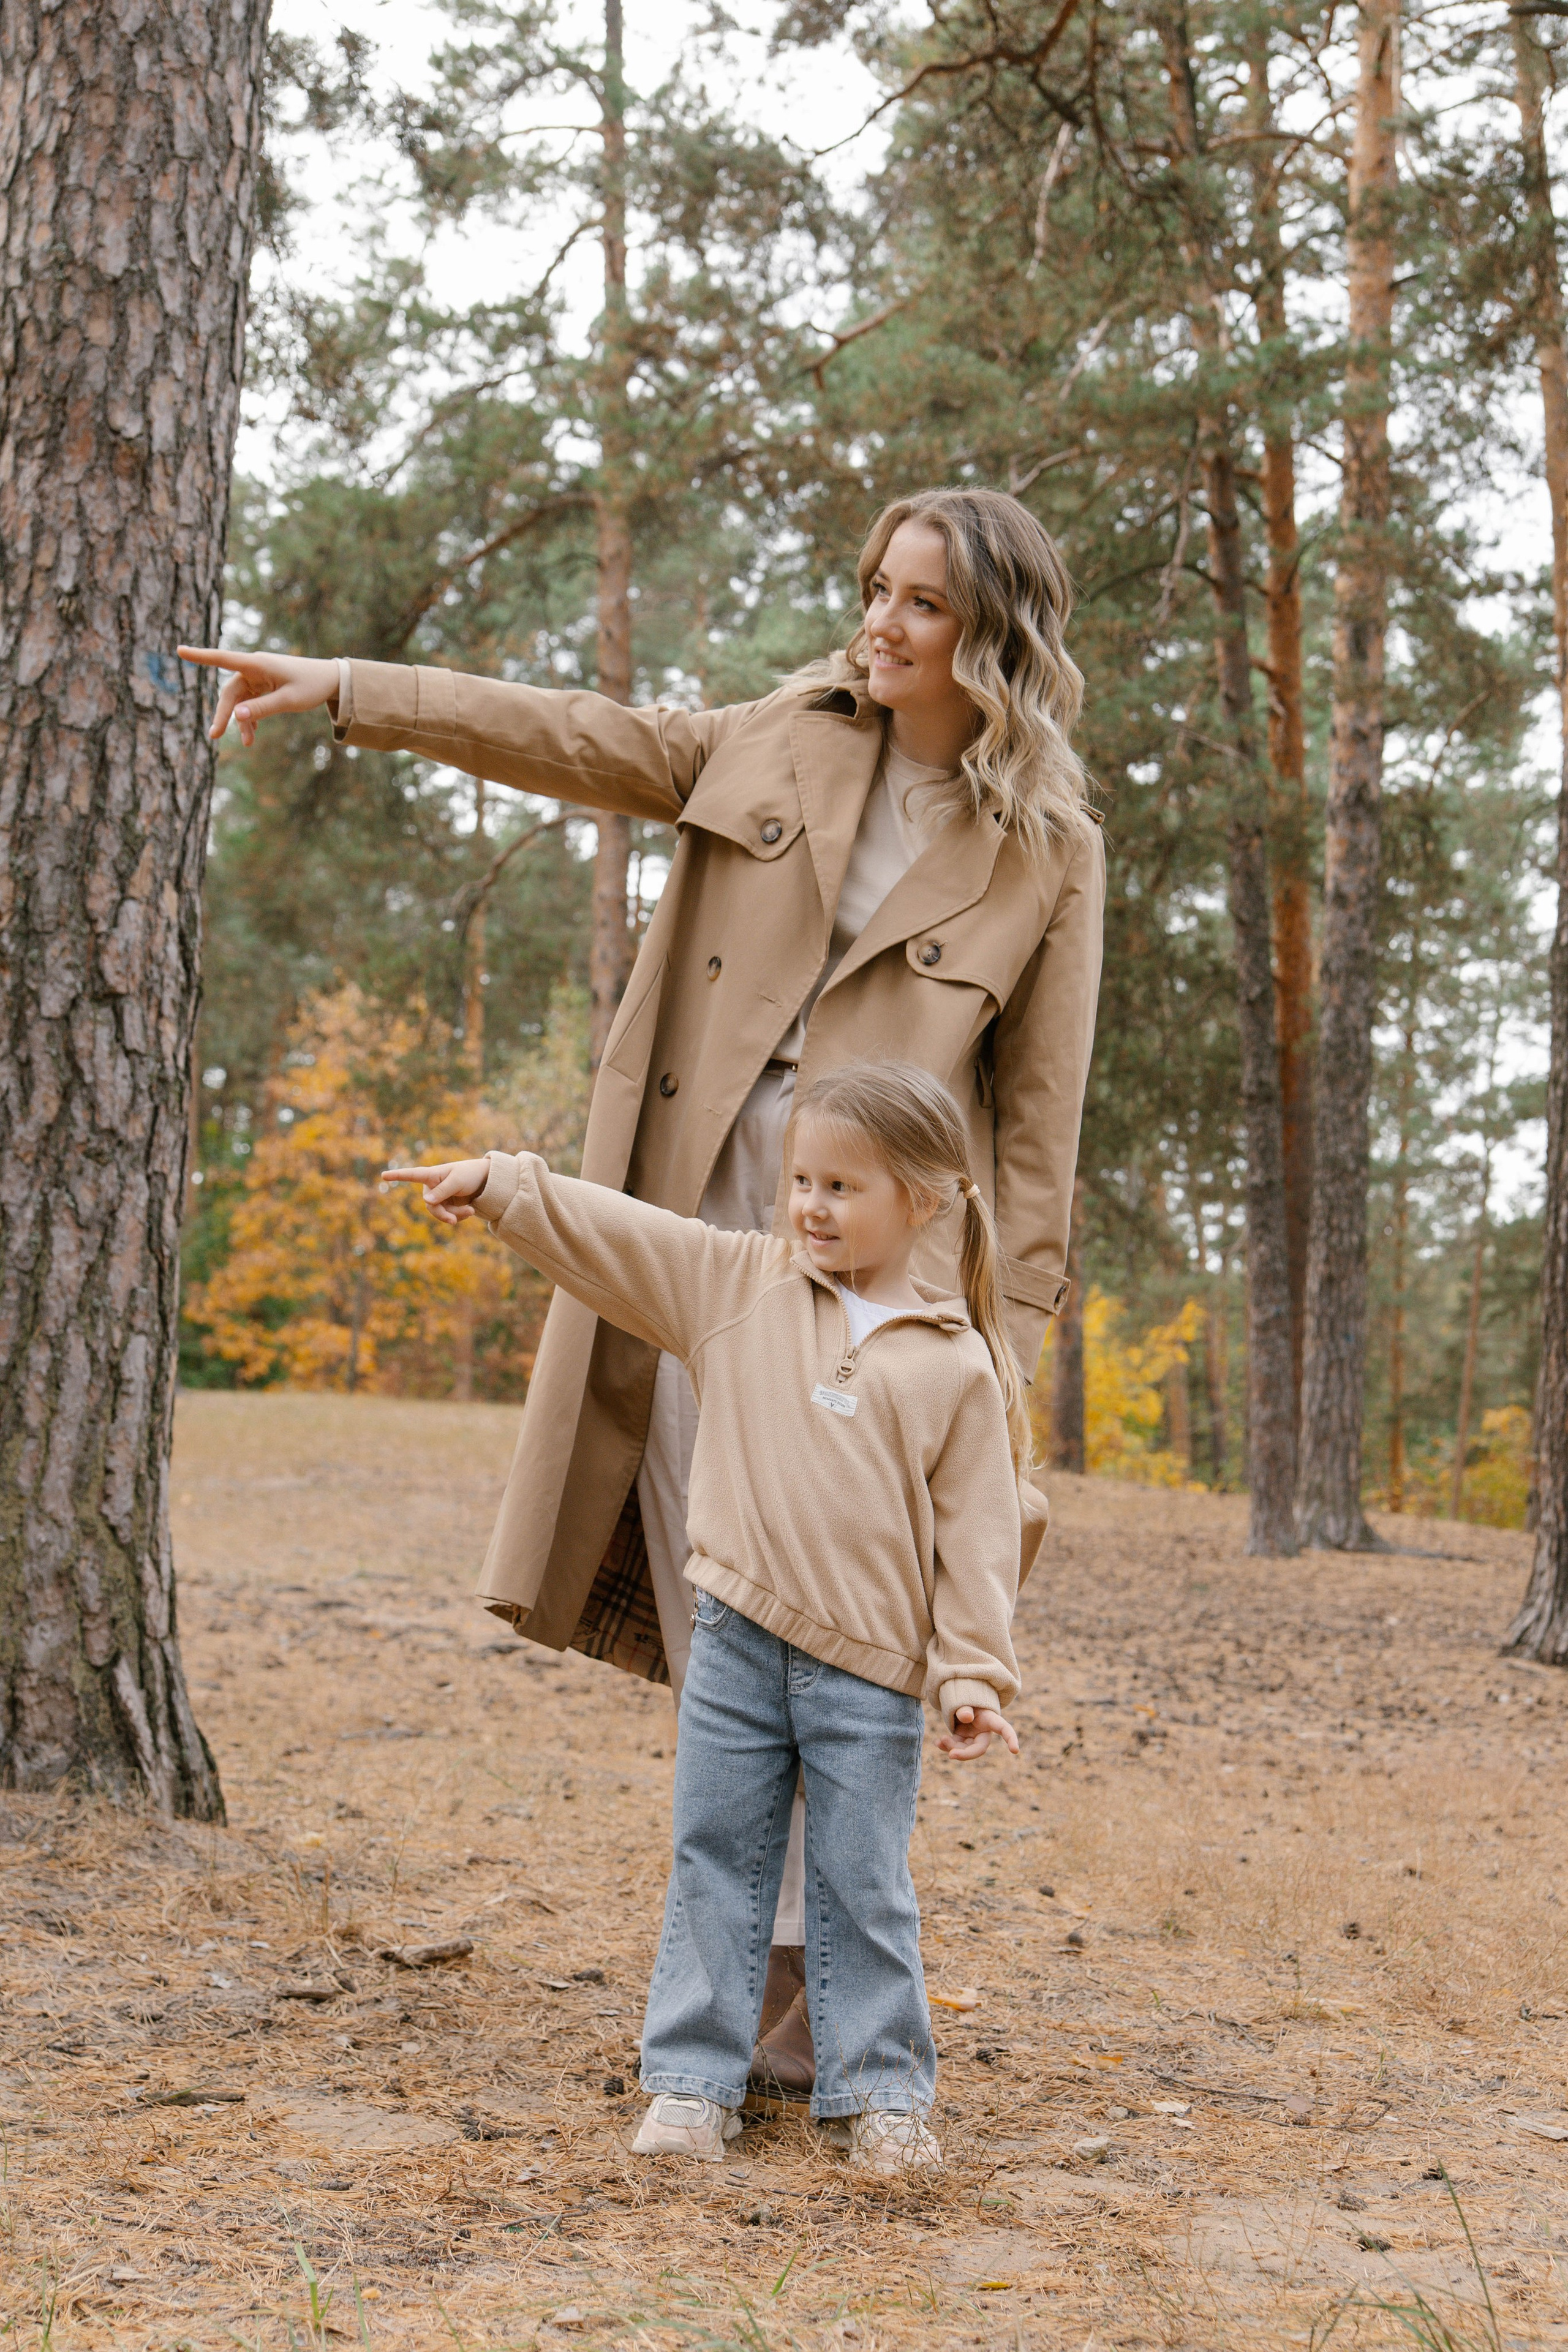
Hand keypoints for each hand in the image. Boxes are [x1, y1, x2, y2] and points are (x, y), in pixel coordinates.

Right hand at [177, 645, 340, 747]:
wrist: (330, 680)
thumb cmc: (311, 686)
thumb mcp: (288, 700)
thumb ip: (262, 708)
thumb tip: (237, 716)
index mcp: (257, 664)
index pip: (223, 659)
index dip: (200, 656)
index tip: (179, 650)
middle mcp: (254, 668)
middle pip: (230, 693)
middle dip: (224, 715)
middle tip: (215, 736)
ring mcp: (258, 678)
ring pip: (240, 702)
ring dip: (241, 722)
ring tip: (248, 744)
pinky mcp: (264, 686)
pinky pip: (250, 703)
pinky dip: (250, 718)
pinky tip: (253, 736)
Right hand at [381, 1159, 491, 1225]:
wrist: (487, 1182)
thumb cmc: (470, 1175)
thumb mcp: (458, 1181)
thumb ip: (442, 1191)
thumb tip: (426, 1201)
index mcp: (432, 1175)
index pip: (412, 1175)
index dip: (397, 1176)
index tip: (383, 1175)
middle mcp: (432, 1186)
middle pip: (430, 1206)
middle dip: (445, 1213)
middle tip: (459, 1218)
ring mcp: (440, 1197)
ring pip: (440, 1214)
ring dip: (455, 1215)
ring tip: (471, 1211)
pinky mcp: (447, 1206)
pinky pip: (448, 1216)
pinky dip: (459, 1216)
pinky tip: (470, 1211)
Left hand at [938, 1705, 1019, 1761]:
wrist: (959, 1701)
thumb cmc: (966, 1699)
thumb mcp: (965, 1700)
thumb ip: (965, 1707)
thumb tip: (966, 1717)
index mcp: (990, 1719)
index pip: (1004, 1729)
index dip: (1011, 1739)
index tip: (1015, 1750)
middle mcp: (983, 1731)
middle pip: (979, 1748)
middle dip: (965, 1754)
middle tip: (951, 1755)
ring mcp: (973, 1737)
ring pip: (965, 1749)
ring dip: (952, 1748)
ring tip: (940, 1740)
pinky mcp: (963, 1739)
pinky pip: (956, 1747)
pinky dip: (946, 1746)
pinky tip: (937, 1743)